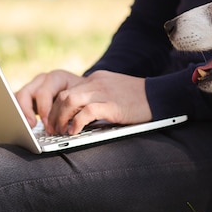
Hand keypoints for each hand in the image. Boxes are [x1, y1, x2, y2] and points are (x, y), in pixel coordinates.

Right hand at [15, 69, 83, 128]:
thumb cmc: (81, 94)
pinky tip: (20, 124)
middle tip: (31, 126)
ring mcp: (32, 87)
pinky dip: (17, 113)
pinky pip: (17, 103)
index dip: (44, 110)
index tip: (46, 124)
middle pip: (26, 93)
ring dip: (20, 113)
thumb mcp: (81, 97)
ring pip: (18, 97)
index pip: (44, 93)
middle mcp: (42, 81)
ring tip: (25, 127)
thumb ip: (73, 106)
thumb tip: (69, 124)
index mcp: (56, 78)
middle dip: (26, 111)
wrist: (81, 89)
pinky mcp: (27, 97)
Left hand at [15, 70, 151, 135]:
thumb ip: (97, 100)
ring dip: (60, 118)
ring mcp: (104, 92)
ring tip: (60, 132)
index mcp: (95, 79)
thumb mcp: (113, 95)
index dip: (54, 107)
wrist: (160, 95)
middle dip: (52, 114)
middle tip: (51, 130)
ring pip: (69, 100)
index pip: (66, 90)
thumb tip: (79, 118)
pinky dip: (76, 122)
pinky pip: (87, 111)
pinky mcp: (112, 104)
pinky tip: (74, 132)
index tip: (52, 121)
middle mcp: (96, 82)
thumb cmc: (138, 101)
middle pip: (63, 94)